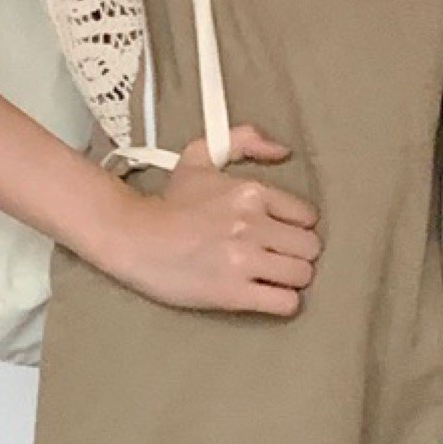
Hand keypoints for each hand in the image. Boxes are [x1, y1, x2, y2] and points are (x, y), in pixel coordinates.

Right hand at [110, 124, 322, 316]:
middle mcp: (252, 225)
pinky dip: (282, 303)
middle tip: (279, 258)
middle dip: (298, 254)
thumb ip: (244, 140)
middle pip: (310, 248)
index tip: (282, 234)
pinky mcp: (233, 293)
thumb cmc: (168, 204)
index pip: (307, 216)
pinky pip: (285, 303)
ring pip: (302, 275)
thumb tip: (283, 151)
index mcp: (251, 192)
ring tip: (273, 278)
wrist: (132, 238)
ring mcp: (244, 261)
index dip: (297, 227)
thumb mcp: (200, 157)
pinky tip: (267, 297)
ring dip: (292, 280)